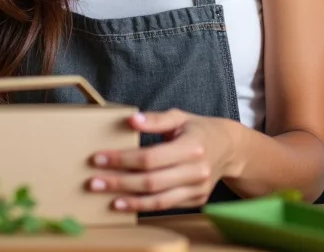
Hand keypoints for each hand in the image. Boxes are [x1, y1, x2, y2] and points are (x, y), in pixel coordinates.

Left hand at [86, 109, 240, 212]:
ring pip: (159, 200)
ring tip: (107, 198)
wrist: (229, 148)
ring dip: (130, 201)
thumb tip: (131, 120)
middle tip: (94, 182)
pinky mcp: (196, 200)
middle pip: (151, 182)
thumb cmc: (197, 129)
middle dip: (119, 183)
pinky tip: (125, 203)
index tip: (99, 158)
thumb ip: (155, 119)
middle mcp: (197, 171)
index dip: (122, 160)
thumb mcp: (179, 117)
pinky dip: (144, 206)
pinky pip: (166, 206)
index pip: (150, 157)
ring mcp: (198, 189)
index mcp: (191, 147)